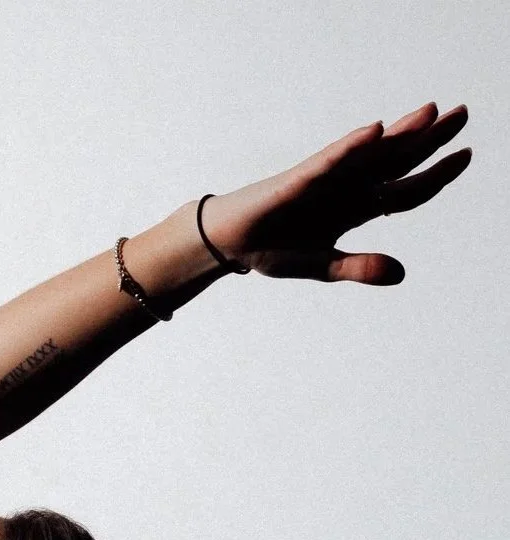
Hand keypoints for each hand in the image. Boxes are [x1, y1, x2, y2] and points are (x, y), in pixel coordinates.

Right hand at [198, 101, 471, 283]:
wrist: (229, 243)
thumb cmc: (273, 248)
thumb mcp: (322, 267)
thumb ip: (360, 267)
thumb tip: (401, 274)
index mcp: (354, 208)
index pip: (404, 190)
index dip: (435, 176)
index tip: (463, 156)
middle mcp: (346, 187)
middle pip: (395, 160)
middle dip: (430, 138)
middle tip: (462, 114)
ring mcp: (324, 179)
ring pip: (369, 153)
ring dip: (400, 133)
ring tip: (431, 112)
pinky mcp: (298, 179)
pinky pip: (330, 160)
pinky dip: (351, 146)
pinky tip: (375, 131)